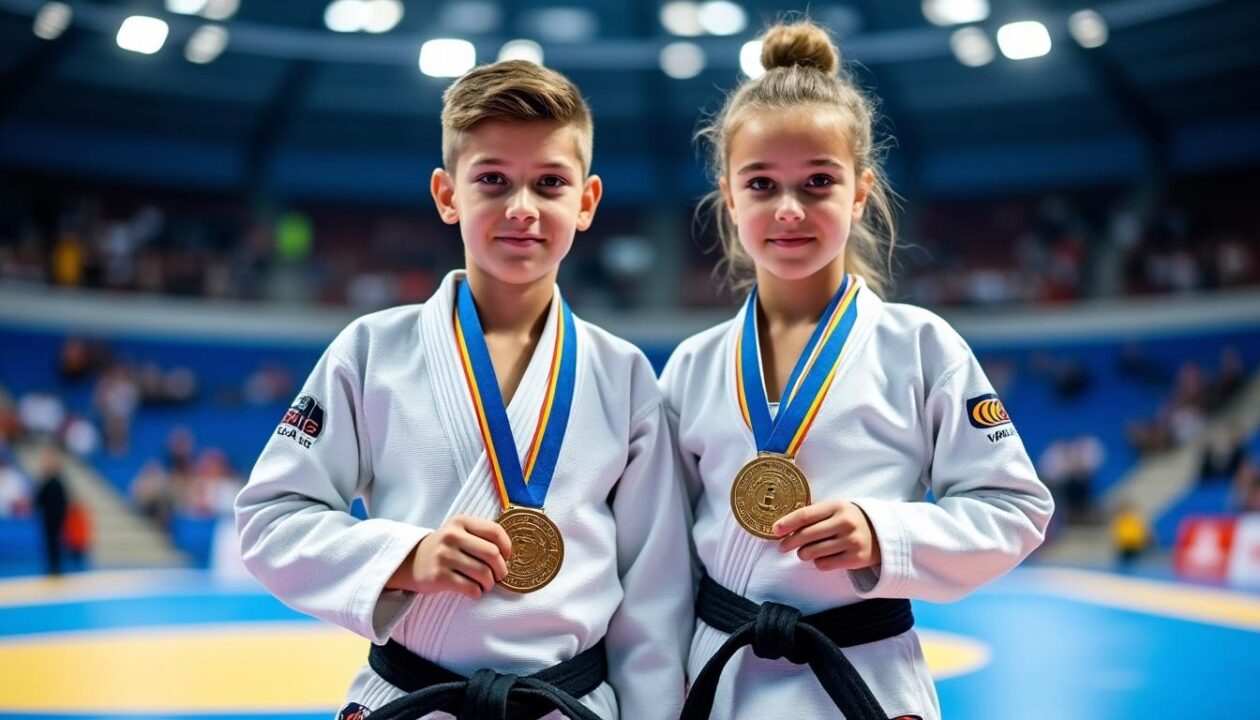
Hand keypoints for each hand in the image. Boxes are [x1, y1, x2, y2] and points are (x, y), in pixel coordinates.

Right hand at [388, 515, 511, 598]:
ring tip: (486, 585)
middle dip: (501, 569)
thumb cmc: (445, 548)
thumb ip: (481, 536)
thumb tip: (509, 555)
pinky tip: (474, 591)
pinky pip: (470, 588)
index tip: (507, 557)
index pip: (494, 531)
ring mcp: (444, 556)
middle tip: (499, 576)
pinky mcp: (438, 576)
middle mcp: (452, 536)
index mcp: (460, 522)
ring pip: (483, 573)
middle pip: (492, 553)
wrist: (411, 561)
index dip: (507, 546)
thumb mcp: (459, 532)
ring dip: (489, 583)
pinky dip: (477, 593)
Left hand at [773, 499, 880, 571]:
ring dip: (803, 554)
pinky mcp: (855, 559)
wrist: (882, 534)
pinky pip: (823, 564)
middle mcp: (845, 523)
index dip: (786, 523)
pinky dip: (818, 562)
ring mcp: (851, 541)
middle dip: (789, 542)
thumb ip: (814, 514)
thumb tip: (783, 525)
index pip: (805, 515)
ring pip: (812, 552)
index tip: (774, 530)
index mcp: (837, 506)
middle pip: (805, 535)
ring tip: (805, 552)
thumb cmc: (851, 520)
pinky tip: (823, 557)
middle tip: (782, 546)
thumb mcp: (836, 509)